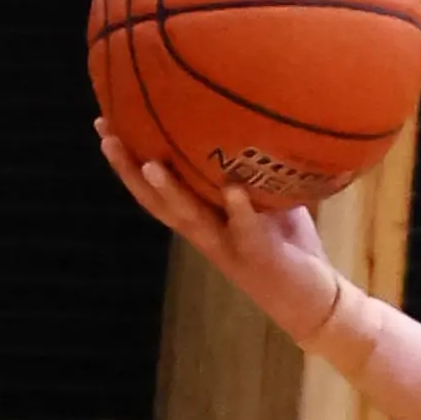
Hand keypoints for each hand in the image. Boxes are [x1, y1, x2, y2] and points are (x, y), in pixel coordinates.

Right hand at [94, 120, 344, 343]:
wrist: (315, 299)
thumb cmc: (287, 246)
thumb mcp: (263, 201)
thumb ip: (248, 170)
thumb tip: (245, 121)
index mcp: (202, 218)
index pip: (156, 188)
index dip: (128, 160)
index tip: (105, 123)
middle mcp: (205, 233)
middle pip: (156, 202)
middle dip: (128, 170)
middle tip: (106, 135)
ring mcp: (228, 247)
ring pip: (190, 219)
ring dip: (170, 192)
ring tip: (150, 164)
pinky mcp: (258, 257)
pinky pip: (246, 230)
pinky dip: (239, 209)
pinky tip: (232, 189)